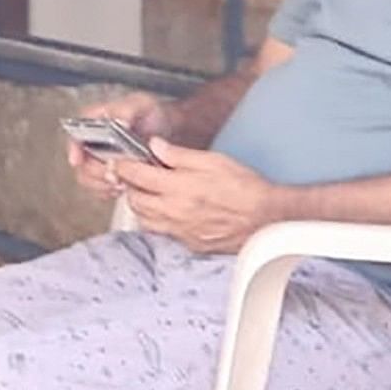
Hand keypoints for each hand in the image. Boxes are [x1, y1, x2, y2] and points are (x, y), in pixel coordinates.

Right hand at [67, 93, 172, 196]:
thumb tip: (122, 122)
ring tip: (121, 183)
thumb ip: (128, 111)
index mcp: (92, 123)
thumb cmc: (149, 112)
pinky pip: (101, 189)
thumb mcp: (140, 104)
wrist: (167, 127)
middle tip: (112, 174)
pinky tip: (124, 188)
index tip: (77, 160)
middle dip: (95, 172)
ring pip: (88, 179)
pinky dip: (110, 192)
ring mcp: (99, 161)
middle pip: (81, 163)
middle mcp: (90, 143)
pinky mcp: (110, 174)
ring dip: (102, 185)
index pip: (74, 135)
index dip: (73, 149)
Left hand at [113, 142, 282, 254]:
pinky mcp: (188, 243)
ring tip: (151, 193)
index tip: (122, 161)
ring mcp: (179, 231)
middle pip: (134, 199)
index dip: (124, 166)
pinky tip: (167, 211)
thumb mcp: (213, 161)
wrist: (268, 219)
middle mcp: (174, 212)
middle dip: (130, 186)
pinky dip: (157, 221)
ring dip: (141, 204)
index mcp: (178, 188)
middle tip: (137, 176)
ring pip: (143, 219)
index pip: (135, 176)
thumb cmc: (246, 189)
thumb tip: (155, 146)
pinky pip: (161, 232)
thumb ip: (179, 155)